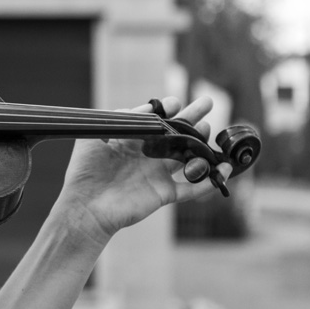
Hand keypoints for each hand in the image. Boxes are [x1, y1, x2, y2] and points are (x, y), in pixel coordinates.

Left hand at [56, 96, 232, 245]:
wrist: (85, 206)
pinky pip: (192, 188)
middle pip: (175, 135)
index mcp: (130, 142)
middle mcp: (146, 156)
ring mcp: (156, 175)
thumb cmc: (84, 171)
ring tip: (208, 128)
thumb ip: (121, 120)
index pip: (154, 122)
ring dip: (201, 144)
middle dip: (191, 118)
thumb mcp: (97, 137)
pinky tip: (225, 169)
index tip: (175, 102)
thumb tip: (147, 110)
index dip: (166, 110)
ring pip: (187, 158)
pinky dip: (209, 181)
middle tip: (207, 102)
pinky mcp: (163, 194)